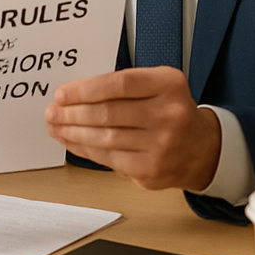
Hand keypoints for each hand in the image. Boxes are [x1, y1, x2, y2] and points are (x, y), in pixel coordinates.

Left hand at [43, 67, 221, 191]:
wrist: (202, 148)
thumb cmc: (170, 110)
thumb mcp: (156, 85)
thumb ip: (122, 85)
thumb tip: (75, 94)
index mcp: (168, 84)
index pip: (119, 84)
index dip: (86, 90)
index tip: (62, 94)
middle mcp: (170, 114)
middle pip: (109, 113)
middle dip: (73, 113)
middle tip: (53, 111)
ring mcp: (163, 145)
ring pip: (106, 138)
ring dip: (73, 132)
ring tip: (56, 126)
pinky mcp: (153, 170)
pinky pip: (110, 158)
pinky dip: (85, 149)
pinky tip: (72, 141)